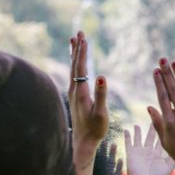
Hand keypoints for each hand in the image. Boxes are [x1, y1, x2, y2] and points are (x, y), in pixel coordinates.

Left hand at [68, 31, 108, 166]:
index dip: (82, 52)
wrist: (83, 142)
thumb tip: (102, 76)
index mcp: (81, 92)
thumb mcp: (101, 113)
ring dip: (75, 54)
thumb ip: (101, 95)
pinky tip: (76, 62)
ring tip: (74, 40)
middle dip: (77, 48)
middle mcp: (74, 90)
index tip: (84, 38)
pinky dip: (75, 64)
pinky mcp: (75, 97)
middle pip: (74, 64)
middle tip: (79, 32)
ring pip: (73, 69)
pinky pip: (74, 75)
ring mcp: (73, 93)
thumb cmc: (94, 129)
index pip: (81, 67)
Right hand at [124, 124, 174, 174]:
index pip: (161, 139)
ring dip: (138, 131)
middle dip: (153, 127)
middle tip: (155, 116)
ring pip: (139, 138)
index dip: (164, 131)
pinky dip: (127, 136)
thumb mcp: (169, 167)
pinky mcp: (131, 153)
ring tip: (137, 125)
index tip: (166, 121)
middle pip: (151, 136)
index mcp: (158, 154)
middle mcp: (149, 152)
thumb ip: (173, 156)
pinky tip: (126, 130)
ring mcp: (139, 152)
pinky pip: (128, 142)